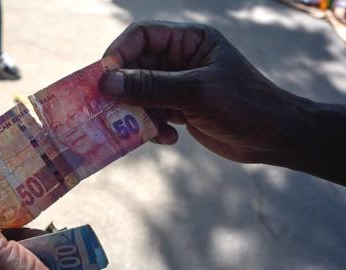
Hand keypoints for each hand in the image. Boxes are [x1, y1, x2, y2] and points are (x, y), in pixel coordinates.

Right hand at [100, 21, 320, 166]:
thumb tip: (108, 83)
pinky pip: (152, 112)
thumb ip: (151, 87)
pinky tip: (167, 138)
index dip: (120, 52)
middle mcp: (181, 59)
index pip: (143, 36)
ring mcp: (178, 84)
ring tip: (150, 129)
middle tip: (112, 110)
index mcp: (189, 41)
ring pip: (141, 93)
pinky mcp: (179, 107)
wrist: (273, 137)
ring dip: (140, 113)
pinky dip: (153, 126)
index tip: (105, 76)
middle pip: (136, 66)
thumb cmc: (244, 105)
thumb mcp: (196, 92)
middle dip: (126, 90)